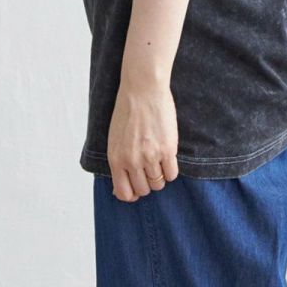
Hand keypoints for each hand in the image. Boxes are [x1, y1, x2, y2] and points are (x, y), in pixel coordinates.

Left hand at [107, 77, 179, 202]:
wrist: (142, 91)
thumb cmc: (127, 111)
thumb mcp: (114, 140)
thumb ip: (118, 162)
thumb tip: (121, 186)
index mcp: (116, 159)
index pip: (123, 193)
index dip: (131, 195)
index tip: (137, 189)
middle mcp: (132, 161)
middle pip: (144, 189)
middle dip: (147, 184)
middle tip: (149, 171)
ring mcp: (150, 157)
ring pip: (158, 183)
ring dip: (160, 176)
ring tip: (159, 161)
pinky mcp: (168, 150)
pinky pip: (172, 174)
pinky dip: (171, 171)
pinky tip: (168, 159)